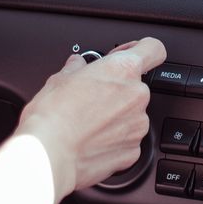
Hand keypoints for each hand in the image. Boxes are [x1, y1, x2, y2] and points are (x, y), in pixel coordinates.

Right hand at [16, 38, 167, 195]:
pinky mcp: (133, 150)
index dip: (144, 49)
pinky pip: (127, 139)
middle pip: (136, 86)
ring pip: (132, 115)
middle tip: (92, 98)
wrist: (49, 154)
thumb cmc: (53, 116)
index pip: (153, 49)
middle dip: (118, 90)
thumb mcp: (59, 79)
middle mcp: (137, 95)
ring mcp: (138, 125)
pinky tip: (92, 141)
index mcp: (123, 70)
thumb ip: (76, 68)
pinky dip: (114, 140)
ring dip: (116, 116)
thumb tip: (77, 65)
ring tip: (88, 123)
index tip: (132, 55)